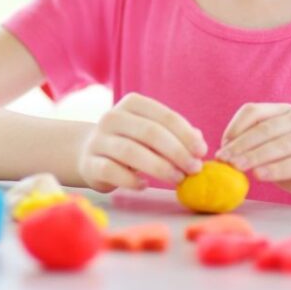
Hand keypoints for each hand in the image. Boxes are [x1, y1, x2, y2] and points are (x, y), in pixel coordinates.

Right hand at [76, 93, 207, 192]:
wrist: (88, 152)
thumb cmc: (130, 141)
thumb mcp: (151, 131)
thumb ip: (175, 134)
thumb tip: (199, 141)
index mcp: (131, 104)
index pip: (164, 115)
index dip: (186, 134)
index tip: (201, 152)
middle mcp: (112, 117)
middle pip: (150, 133)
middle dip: (177, 152)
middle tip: (194, 169)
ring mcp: (98, 140)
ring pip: (131, 152)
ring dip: (160, 168)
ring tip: (178, 179)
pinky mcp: (89, 163)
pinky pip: (112, 171)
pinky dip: (131, 180)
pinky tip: (144, 185)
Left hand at [215, 103, 290, 207]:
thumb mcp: (271, 154)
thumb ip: (253, 147)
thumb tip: (225, 151)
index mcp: (287, 111)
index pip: (254, 111)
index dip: (235, 127)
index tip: (222, 145)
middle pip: (265, 128)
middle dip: (241, 144)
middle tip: (224, 159)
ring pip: (280, 144)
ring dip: (254, 156)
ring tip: (236, 167)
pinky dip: (276, 169)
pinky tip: (259, 175)